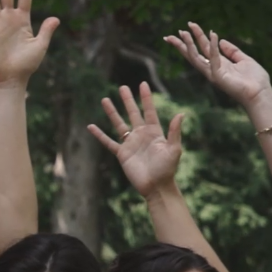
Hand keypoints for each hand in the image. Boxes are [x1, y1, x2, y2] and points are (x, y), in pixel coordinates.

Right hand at [87, 82, 184, 198]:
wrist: (156, 187)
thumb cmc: (167, 169)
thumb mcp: (174, 149)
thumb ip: (174, 132)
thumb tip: (180, 114)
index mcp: (154, 132)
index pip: (149, 111)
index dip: (146, 98)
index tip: (142, 84)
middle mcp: (141, 135)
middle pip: (132, 113)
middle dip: (128, 100)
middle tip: (122, 87)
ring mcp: (130, 144)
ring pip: (119, 124)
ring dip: (112, 112)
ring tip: (105, 99)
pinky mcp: (122, 154)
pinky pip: (108, 142)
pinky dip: (99, 135)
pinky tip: (91, 126)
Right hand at [163, 23, 271, 109]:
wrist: (260, 94)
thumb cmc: (254, 79)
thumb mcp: (244, 59)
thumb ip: (232, 50)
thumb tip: (221, 39)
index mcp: (217, 65)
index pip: (202, 50)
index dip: (192, 40)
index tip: (183, 30)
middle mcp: (212, 69)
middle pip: (193, 54)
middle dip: (182, 44)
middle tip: (169, 36)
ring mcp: (213, 74)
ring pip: (196, 57)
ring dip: (190, 44)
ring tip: (183, 32)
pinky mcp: (219, 77)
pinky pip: (215, 59)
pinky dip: (214, 46)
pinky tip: (213, 34)